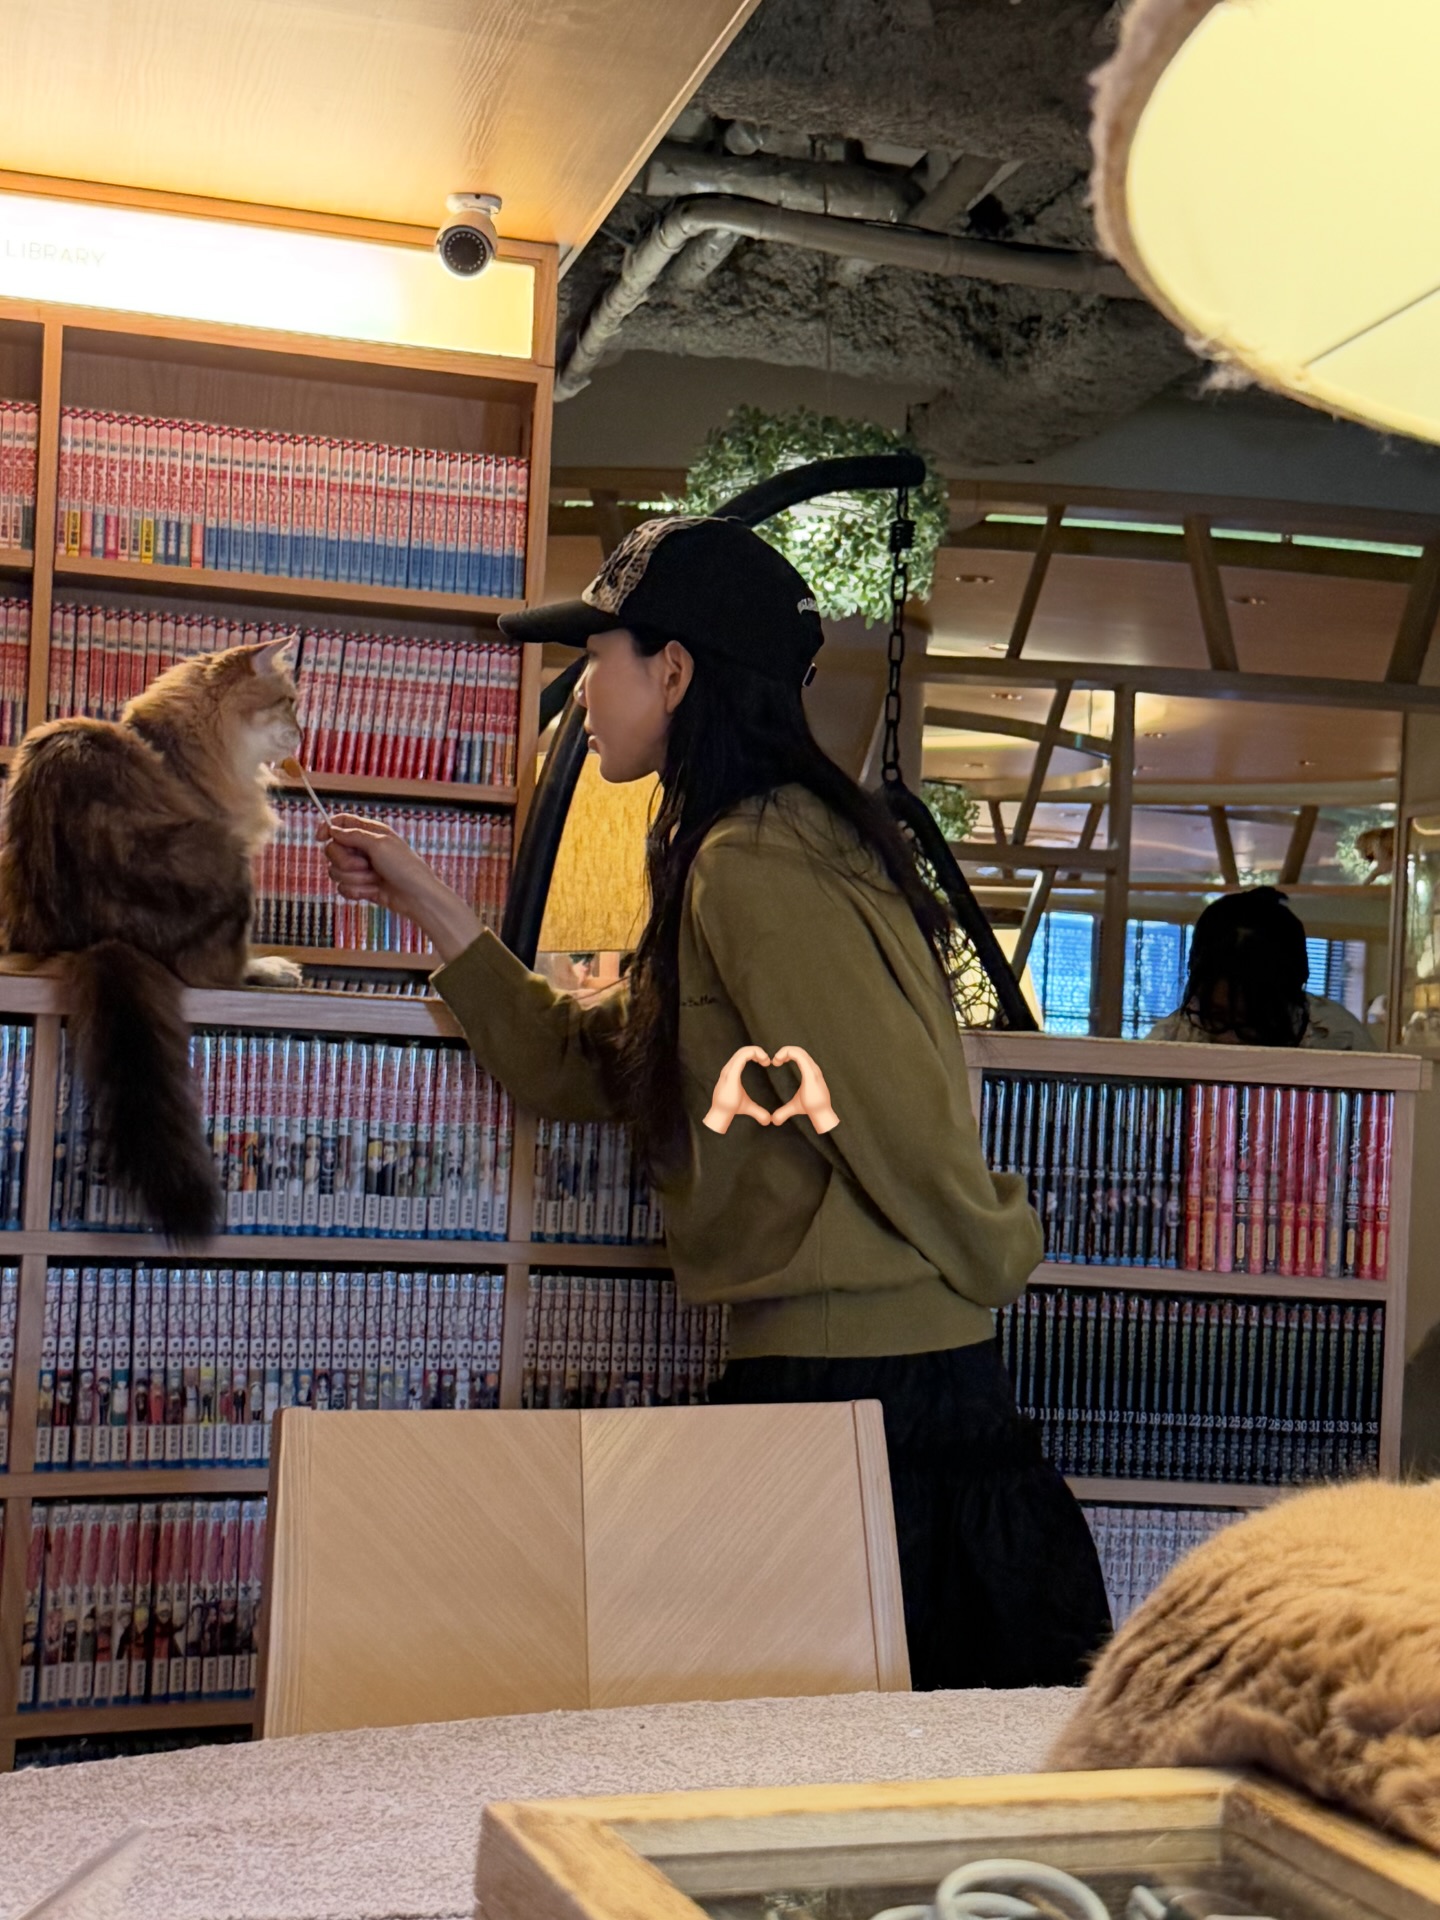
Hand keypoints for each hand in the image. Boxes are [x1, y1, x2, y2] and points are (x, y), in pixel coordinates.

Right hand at [321, 813, 481, 963]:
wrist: (417, 898)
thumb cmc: (405, 867)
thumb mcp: (380, 844)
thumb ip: (353, 835)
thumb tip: (333, 830)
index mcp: (369, 833)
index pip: (341, 823)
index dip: (328, 828)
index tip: (321, 838)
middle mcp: (363, 849)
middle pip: (333, 850)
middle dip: (345, 861)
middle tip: (364, 865)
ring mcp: (360, 869)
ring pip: (335, 872)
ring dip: (355, 878)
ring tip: (374, 879)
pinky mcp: (360, 887)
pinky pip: (343, 888)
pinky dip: (357, 891)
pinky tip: (373, 891)